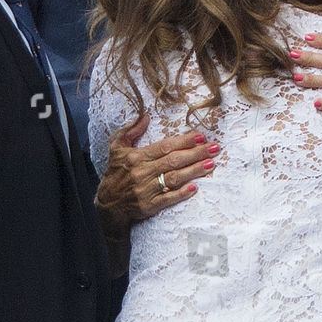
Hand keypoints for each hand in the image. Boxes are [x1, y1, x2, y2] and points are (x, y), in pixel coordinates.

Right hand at [94, 115, 214, 236]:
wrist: (108, 204)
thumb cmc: (115, 172)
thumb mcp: (116, 147)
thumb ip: (131, 131)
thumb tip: (145, 115)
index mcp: (136, 157)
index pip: (164, 147)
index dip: (183, 141)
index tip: (200, 136)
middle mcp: (142, 172)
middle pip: (173, 161)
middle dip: (195, 154)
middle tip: (214, 148)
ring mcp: (146, 190)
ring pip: (173, 178)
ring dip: (194, 171)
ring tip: (211, 164)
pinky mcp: (149, 206)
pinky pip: (168, 199)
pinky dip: (181, 193)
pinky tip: (195, 188)